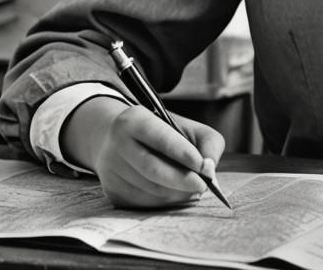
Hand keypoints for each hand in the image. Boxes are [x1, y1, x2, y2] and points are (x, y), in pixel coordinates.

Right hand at [65, 97, 225, 208]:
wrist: (118, 139)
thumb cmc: (159, 133)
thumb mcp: (184, 125)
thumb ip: (206, 141)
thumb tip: (210, 168)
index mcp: (134, 120)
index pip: (159, 137)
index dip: (182, 153)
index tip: (203, 166)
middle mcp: (118, 143)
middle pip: (153, 169)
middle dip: (183, 180)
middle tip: (203, 185)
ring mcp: (111, 170)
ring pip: (150, 190)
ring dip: (177, 193)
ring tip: (192, 189)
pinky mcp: (112, 191)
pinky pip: (144, 203)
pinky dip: (165, 201)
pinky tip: (175, 193)